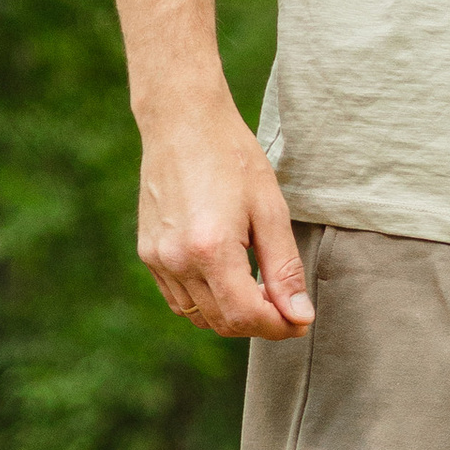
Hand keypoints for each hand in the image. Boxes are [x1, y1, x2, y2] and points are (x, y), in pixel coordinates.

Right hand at [136, 95, 313, 338]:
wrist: (183, 122)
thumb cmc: (232, 158)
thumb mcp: (270, 210)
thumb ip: (285, 269)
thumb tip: (300, 317)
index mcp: (209, 249)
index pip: (245, 316)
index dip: (278, 327)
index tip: (301, 319)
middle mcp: (176, 260)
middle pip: (222, 322)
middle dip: (259, 323)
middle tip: (288, 305)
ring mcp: (157, 258)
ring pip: (198, 315)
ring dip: (232, 315)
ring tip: (261, 289)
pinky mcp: (148, 252)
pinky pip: (178, 298)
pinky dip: (207, 301)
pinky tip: (230, 279)